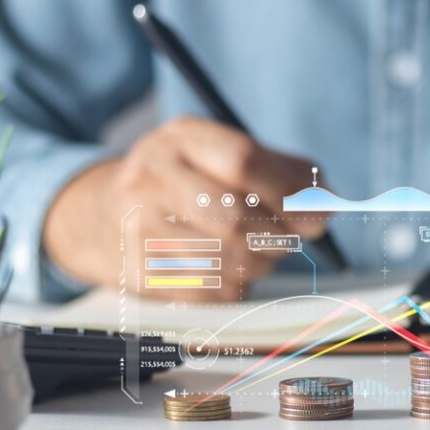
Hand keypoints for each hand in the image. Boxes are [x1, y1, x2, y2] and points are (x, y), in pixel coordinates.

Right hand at [44, 117, 324, 300]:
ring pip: (224, 261)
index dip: (290, 194)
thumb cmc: (193, 182)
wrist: (102, 215)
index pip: (243, 161)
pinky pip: (207, 292)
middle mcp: (151, 176)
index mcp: (183, 138)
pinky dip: (235, 286)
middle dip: (277, 237)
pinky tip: (230, 270)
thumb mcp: (228, 156)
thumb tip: (327, 207)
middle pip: (233, 218)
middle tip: (290, 240)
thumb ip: (286, 173)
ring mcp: (136, 225)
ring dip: (260, 264)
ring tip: (259, 252)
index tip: (318, 218)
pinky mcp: (135, 271)